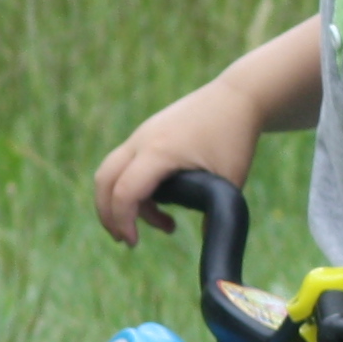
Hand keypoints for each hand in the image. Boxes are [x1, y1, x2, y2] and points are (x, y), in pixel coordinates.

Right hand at [92, 81, 262, 244]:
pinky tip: (163, 203)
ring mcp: (141, 135)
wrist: (238, 95)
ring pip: (112, 171)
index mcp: (159, 152)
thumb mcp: (230, 181)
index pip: (125, 192)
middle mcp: (142, 140)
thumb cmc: (234, 136)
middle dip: (108, 213)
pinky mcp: (147, 134)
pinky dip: (133, 186)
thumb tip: (209, 245)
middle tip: (126, 239)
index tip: (134, 242)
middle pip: (104, 180)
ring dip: (123, 201)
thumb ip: (216, 215)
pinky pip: (126, 163)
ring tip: (162, 223)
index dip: (122, 221)